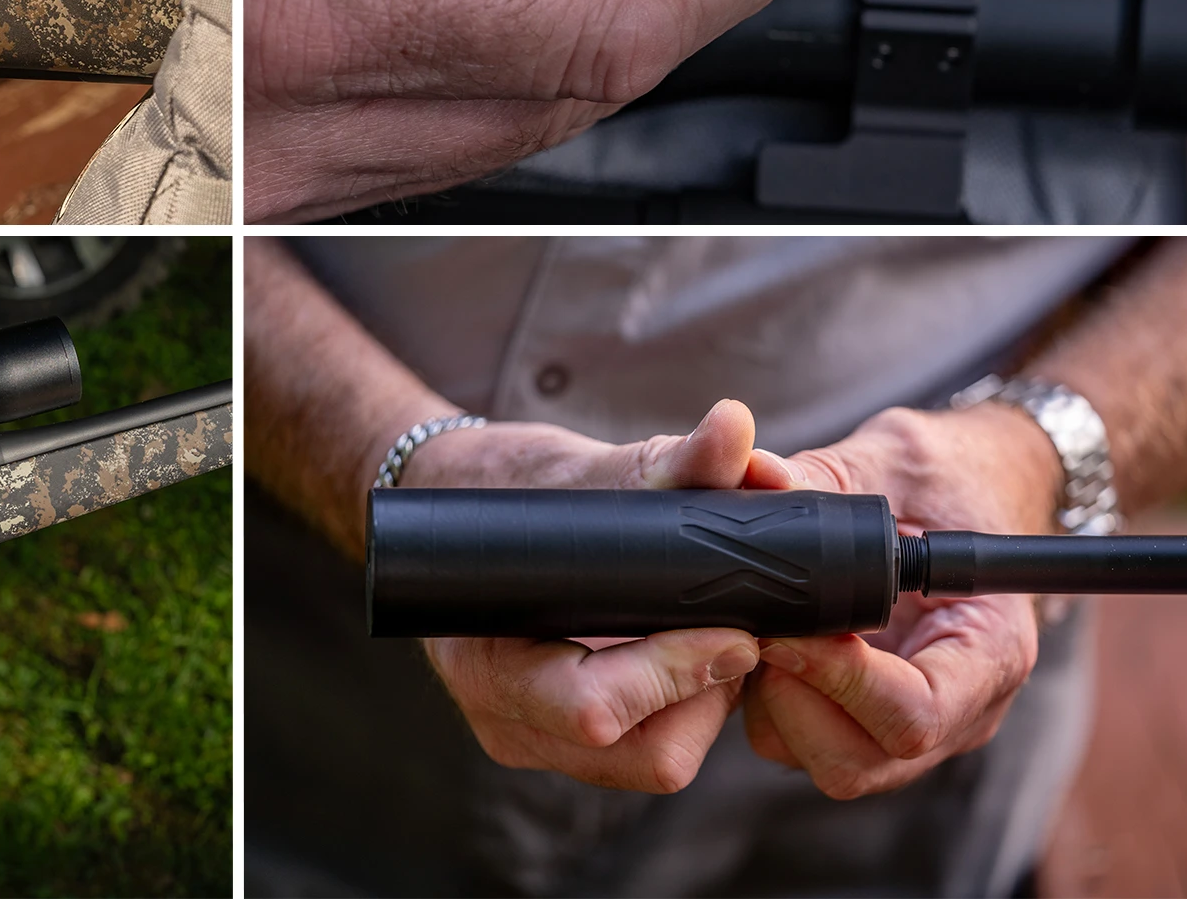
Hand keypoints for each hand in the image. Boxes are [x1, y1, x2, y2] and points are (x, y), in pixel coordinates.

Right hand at [408, 400, 805, 791]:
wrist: (450, 514)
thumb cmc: (505, 489)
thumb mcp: (581, 470)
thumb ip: (667, 458)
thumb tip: (736, 425)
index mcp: (487, 666)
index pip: (598, 710)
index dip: (677, 673)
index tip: (734, 625)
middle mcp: (506, 721)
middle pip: (649, 755)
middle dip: (708, 693)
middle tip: (732, 623)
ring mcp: (535, 742)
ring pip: (658, 762)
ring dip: (704, 705)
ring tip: (706, 629)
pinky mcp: (565, 746)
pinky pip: (648, 754)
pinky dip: (685, 711)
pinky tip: (685, 650)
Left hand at [738, 402, 1062, 797]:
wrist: (971, 493)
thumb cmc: (947, 477)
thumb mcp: (893, 460)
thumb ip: (823, 476)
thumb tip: (752, 474)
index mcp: (990, 653)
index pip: (915, 716)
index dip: (839, 681)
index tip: (787, 631)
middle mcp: (959, 711)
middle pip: (859, 762)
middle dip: (792, 703)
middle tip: (761, 633)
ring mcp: (915, 727)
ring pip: (826, 762)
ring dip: (776, 707)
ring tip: (762, 633)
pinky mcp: (868, 722)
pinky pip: (808, 744)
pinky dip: (773, 706)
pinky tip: (765, 643)